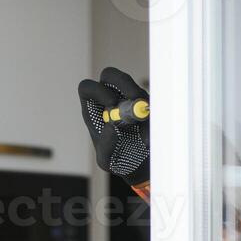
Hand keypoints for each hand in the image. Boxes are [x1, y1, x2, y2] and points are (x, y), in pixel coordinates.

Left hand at [77, 66, 150, 186]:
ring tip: (145, 123)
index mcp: (93, 109)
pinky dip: (153, 114)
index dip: (97, 91)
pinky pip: (151, 99)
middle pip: (110, 75)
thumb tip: (112, 126)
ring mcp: (128, 98)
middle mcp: (110, 98)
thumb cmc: (116, 160)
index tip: (111, 103)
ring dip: (140, 101)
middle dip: (122, 83)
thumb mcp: (107, 159)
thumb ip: (106, 145)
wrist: (139, 165)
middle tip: (134, 100)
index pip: (87, 88)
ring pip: (133, 86)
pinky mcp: (146, 102)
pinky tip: (152, 132)